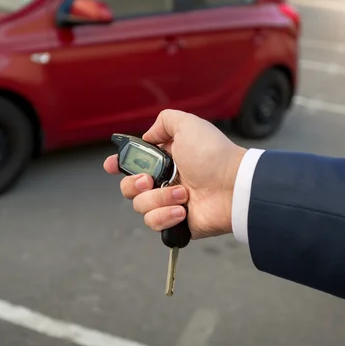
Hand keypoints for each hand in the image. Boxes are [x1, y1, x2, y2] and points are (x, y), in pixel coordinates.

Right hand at [103, 109, 246, 239]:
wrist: (233, 186)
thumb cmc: (214, 155)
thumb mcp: (188, 124)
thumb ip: (164, 122)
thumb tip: (148, 135)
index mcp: (165, 159)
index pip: (134, 164)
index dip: (118, 165)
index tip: (111, 166)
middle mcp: (165, 181)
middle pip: (129, 188)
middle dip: (135, 184)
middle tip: (151, 180)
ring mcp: (170, 203)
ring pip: (140, 206)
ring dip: (159, 199)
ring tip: (183, 194)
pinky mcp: (176, 223)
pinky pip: (154, 223)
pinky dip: (165, 216)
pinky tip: (183, 210)